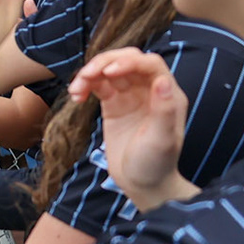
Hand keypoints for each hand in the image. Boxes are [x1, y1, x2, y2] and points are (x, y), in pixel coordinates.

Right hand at [69, 48, 195, 208]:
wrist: (142, 184)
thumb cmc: (156, 164)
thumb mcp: (162, 140)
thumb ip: (164, 110)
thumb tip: (162, 81)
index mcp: (167, 94)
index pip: (149, 64)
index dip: (129, 62)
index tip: (109, 72)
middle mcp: (149, 89)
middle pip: (127, 60)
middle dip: (106, 61)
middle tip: (87, 74)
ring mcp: (130, 95)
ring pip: (109, 70)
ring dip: (91, 73)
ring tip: (76, 88)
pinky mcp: (113, 104)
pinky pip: (98, 85)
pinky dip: (85, 85)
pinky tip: (76, 96)